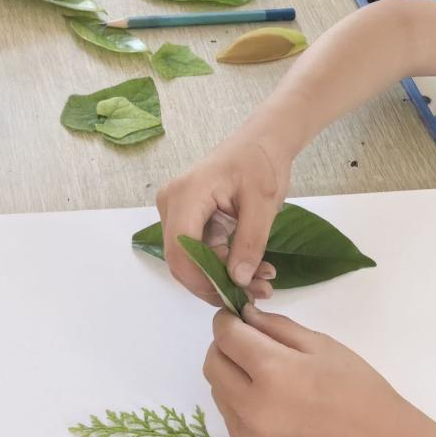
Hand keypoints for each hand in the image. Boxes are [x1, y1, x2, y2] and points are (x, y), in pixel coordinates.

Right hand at [157, 133, 291, 303]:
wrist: (260, 142)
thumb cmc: (261, 163)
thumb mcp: (263, 203)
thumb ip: (250, 242)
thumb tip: (238, 280)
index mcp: (186, 194)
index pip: (181, 250)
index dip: (203, 280)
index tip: (235, 295)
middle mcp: (172, 204)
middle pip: (182, 260)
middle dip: (217, 283)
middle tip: (257, 292)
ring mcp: (176, 212)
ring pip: (191, 260)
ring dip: (223, 276)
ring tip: (262, 282)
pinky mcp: (186, 218)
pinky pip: (198, 251)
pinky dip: (223, 264)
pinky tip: (253, 269)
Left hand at [203, 305, 412, 436]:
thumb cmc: (356, 388)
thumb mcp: (320, 344)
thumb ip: (276, 327)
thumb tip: (244, 316)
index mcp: (272, 371)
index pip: (226, 336)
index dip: (227, 320)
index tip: (236, 317)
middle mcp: (252, 407)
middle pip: (212, 365)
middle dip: (224, 347)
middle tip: (248, 344)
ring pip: (219, 393)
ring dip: (231, 378)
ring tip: (265, 377)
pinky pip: (232, 422)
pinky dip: (241, 407)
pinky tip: (272, 405)